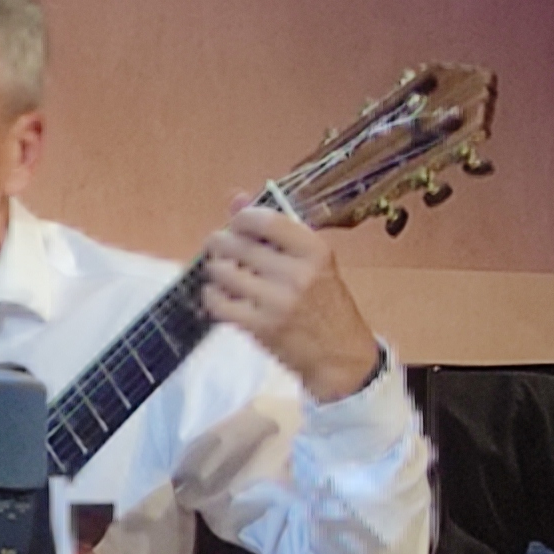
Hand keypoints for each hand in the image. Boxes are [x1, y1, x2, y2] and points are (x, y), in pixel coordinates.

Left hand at [200, 203, 381, 402]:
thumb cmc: (325, 303)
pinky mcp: (260, 326)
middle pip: (237, 245)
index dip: (241, 219)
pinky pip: (217, 302)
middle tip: (220, 249)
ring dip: (215, 270)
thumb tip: (236, 198)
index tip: (236, 226)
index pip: (265, 220)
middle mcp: (297, 273)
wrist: (341, 354)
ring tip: (223, 274)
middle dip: (220, 244)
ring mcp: (277, 301)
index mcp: (315, 251)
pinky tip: (220, 296)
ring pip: (222, 272)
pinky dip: (211, 296)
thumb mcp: (312, 262)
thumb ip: (275, 230)